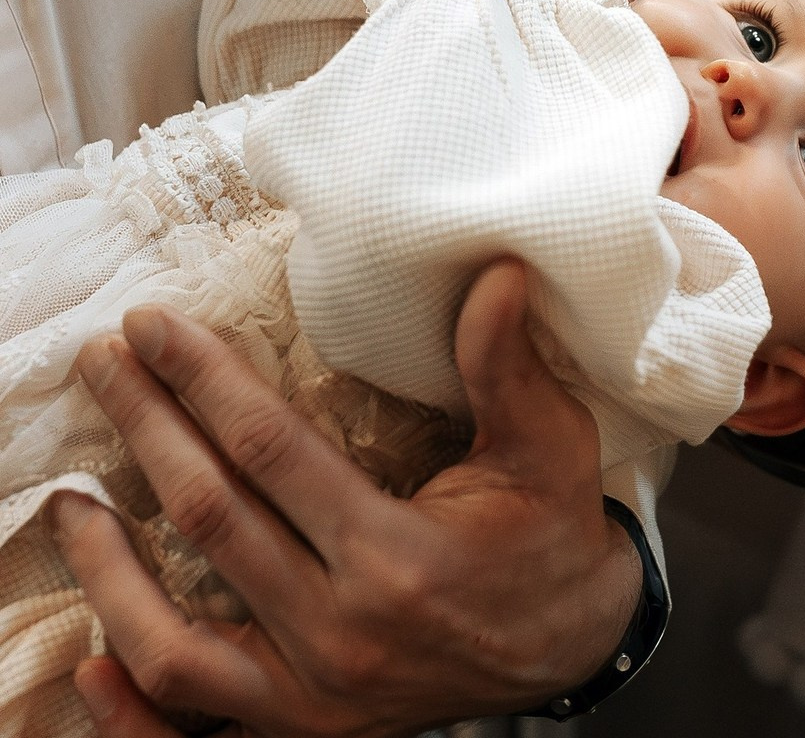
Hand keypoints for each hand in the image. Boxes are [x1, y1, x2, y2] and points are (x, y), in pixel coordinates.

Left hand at [50, 260, 641, 736]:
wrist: (574, 643)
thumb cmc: (554, 530)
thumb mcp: (547, 442)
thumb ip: (508, 363)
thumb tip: (499, 273)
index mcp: (397, 556)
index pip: (269, 449)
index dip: (203, 378)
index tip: (155, 324)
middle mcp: (342, 632)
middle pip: (211, 518)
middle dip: (146, 427)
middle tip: (103, 360)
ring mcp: (317, 696)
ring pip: (175, 639)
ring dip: (108, 567)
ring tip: (69, 500)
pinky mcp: (310, 731)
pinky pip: (198, 728)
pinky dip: (133, 705)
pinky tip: (89, 662)